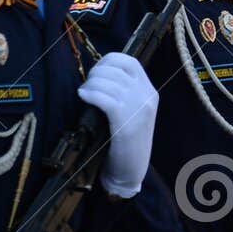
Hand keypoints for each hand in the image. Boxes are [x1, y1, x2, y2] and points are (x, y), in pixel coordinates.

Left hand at [78, 52, 158, 197]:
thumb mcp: (132, 111)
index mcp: (149, 91)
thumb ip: (123, 92)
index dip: (108, 61)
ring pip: (108, 82)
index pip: (129, 61)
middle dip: (95, 73)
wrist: (131, 170)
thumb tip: (99, 73)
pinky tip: (83, 97)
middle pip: (115, 70)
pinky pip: (104, 97)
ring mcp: (138, 109)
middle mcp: (146, 96)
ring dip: (90, 84)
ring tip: (84, 93)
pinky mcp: (126, 122)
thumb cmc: (125, 141)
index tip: (96, 72)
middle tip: (87, 86)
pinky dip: (90, 94)